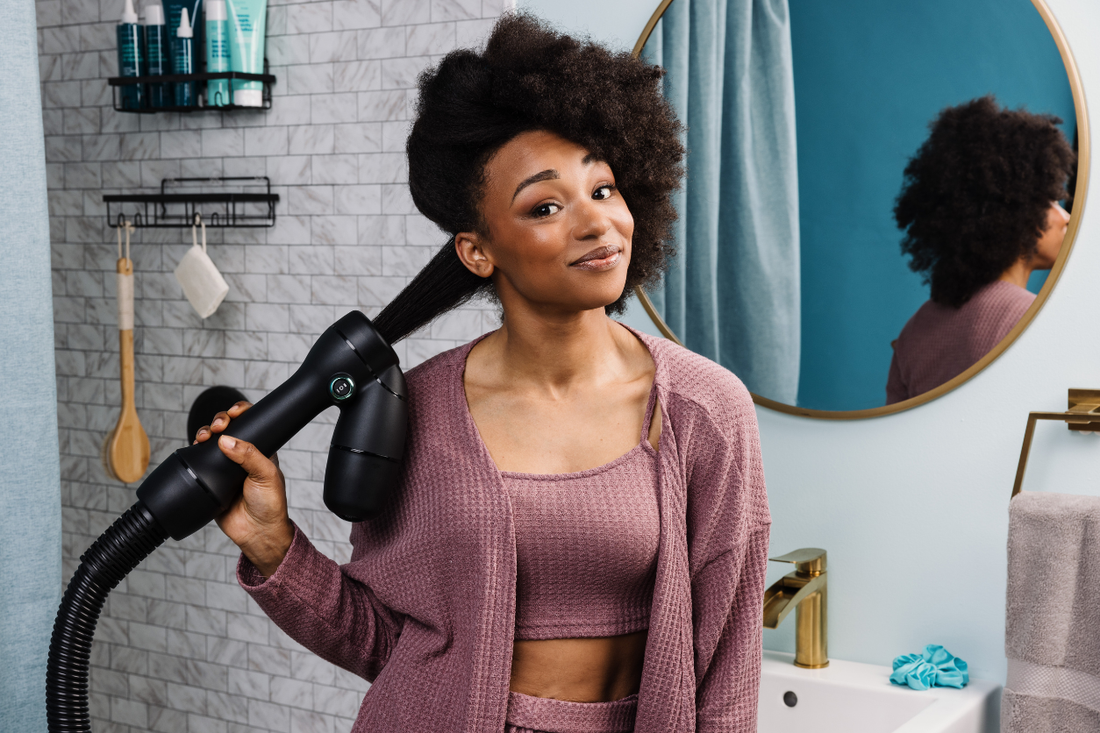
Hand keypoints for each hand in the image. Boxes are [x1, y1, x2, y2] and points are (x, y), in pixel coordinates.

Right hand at [194, 401, 292, 576]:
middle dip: (220, 421)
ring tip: (205, 436)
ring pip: (212, 443)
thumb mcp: (266, 476)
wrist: (256, 533)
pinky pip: (200, 462)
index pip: (251, 425)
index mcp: (260, 452)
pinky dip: (195, 451)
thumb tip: (227, 440)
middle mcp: (242, 457)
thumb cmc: (270, 505)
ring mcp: (225, 468)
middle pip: (228, 430)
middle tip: (218, 425)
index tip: (234, 412)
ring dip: (206, 433)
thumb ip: (249, 456)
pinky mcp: (211, 480)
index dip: (242, 414)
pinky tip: (195, 447)